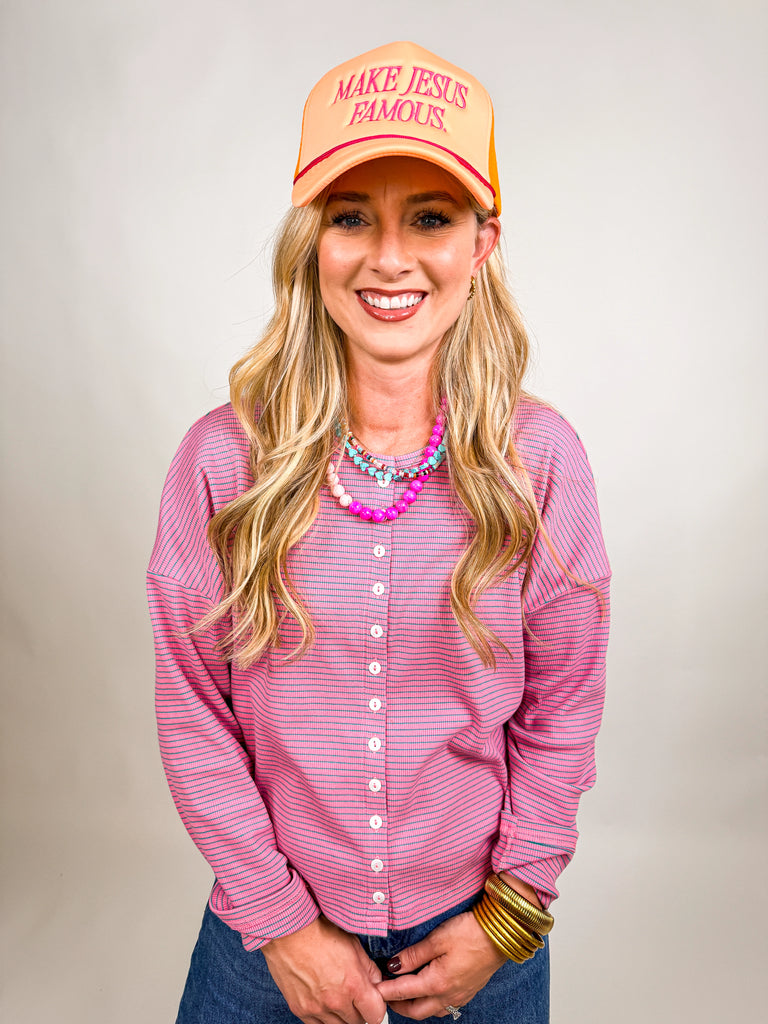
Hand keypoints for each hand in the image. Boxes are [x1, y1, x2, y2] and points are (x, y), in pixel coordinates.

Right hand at [262, 916, 387, 1023]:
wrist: (289, 932)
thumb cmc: (320, 932)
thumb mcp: (353, 945)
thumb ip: (369, 969)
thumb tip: (376, 983)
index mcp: (353, 984)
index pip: (376, 1015)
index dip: (377, 1007)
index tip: (373, 1000)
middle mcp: (336, 1001)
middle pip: (358, 1022)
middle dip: (359, 1010)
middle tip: (354, 995)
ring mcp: (317, 1008)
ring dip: (342, 1015)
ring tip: (337, 996)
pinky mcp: (301, 1010)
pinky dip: (324, 1017)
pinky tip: (323, 1002)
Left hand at [376, 911, 505, 1019]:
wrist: (502, 935)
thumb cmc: (470, 932)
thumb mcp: (437, 939)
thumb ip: (414, 954)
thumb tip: (393, 965)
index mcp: (437, 983)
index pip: (403, 991)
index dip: (386, 990)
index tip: (372, 989)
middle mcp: (448, 995)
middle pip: (416, 1010)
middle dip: (397, 1005)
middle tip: (384, 994)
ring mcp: (459, 996)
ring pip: (430, 1011)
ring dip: (414, 1006)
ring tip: (403, 994)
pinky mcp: (468, 991)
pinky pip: (444, 1007)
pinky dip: (430, 1004)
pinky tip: (428, 993)